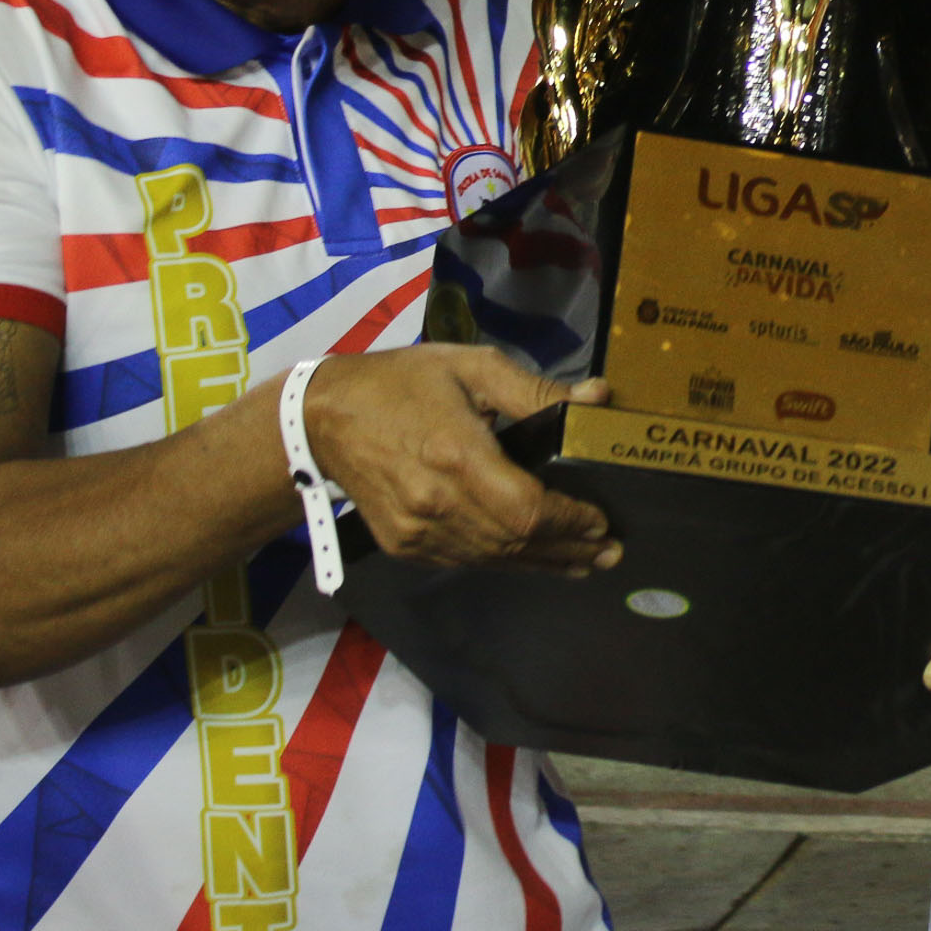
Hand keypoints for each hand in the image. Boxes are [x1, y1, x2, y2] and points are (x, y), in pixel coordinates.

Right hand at [303, 346, 617, 572]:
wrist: (321, 419)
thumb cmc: (402, 383)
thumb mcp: (471, 367)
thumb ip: (535, 390)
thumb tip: (598, 398)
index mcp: (457, 456)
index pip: (528, 508)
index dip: (570, 521)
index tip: (603, 522)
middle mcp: (438, 505)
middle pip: (517, 541)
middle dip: (569, 549)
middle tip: (609, 551)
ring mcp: (418, 532)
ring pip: (494, 559)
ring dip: (542, 563)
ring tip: (583, 562)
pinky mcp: (404, 545)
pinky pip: (466, 560)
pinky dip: (504, 561)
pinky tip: (530, 558)